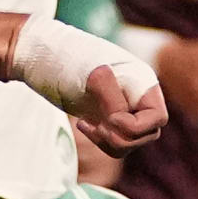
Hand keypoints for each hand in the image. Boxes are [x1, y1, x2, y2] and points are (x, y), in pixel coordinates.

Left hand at [10, 16, 165, 150]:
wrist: (40, 56)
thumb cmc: (68, 58)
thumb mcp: (93, 75)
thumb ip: (112, 99)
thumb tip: (120, 119)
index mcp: (141, 82)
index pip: (157, 118)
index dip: (136, 126)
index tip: (110, 119)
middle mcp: (136, 96)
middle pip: (147, 134)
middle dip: (121, 137)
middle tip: (96, 125)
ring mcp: (121, 108)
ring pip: (130, 142)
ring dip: (109, 142)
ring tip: (85, 125)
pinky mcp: (104, 118)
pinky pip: (114, 142)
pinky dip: (100, 141)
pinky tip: (82, 124)